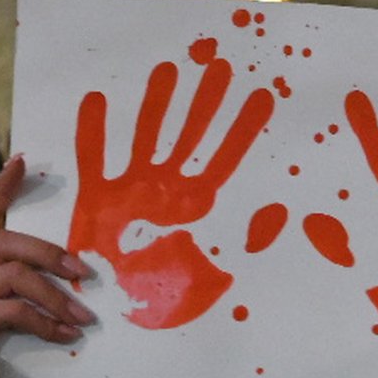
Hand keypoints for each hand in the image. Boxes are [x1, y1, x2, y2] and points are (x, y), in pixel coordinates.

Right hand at [0, 156, 97, 363]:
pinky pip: (14, 311)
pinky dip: (45, 323)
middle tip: (83, 273)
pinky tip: (65, 335)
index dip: (2, 187)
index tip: (21, 161)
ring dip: (55, 297)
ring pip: (14, 276)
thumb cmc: (0, 335)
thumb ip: (34, 279)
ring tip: (83, 316)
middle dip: (50, 255)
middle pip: (7, 243)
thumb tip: (82, 271)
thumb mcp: (19, 300)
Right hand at [68, 55, 274, 328]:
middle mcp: (165, 188)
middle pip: (189, 135)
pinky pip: (95, 159)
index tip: (262, 95)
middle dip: (205, 102)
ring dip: (156, 105)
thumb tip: (282, 213)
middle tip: (220, 65)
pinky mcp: (96, 197)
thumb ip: (244, 241)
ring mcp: (130, 188)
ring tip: (167, 70)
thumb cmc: (166, 293)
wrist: (118, 312)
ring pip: (146, 135)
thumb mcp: (215, 270)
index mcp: (195, 204)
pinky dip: (96, 132)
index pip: (225, 158)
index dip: (242, 127)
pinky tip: (99, 100)